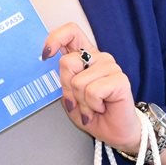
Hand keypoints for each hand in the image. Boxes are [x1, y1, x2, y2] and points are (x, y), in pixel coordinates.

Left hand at [42, 23, 141, 155]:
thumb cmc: (92, 114)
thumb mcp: (69, 96)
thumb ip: (62, 79)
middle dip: (66, 88)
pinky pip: (92, 91)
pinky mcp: (120, 79)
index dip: (55, 38)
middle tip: (77, 102)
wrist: (114, 133)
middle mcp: (98, 58)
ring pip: (78, 81)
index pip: (71, 32)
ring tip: (92, 107)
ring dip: (81, 101)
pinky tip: (100, 107)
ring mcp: (110, 67)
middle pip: (67, 62)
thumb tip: (47, 62)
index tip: (45, 55)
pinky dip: (92, 105)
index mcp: (85, 56)